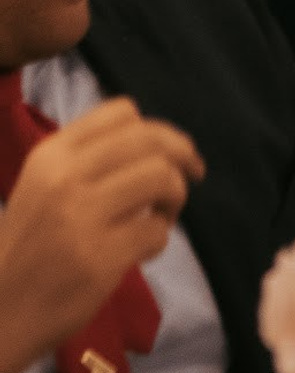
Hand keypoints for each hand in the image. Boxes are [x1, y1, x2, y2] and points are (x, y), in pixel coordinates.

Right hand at [0, 100, 203, 372]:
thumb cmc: (25, 249)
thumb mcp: (40, 187)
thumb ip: (85, 161)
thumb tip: (153, 144)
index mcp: (50, 155)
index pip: (121, 113)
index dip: (159, 131)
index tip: (173, 151)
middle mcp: (65, 178)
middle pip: (151, 141)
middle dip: (183, 156)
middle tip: (192, 174)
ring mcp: (82, 218)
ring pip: (161, 178)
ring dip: (175, 197)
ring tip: (162, 217)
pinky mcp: (99, 259)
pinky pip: (156, 231)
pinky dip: (160, 238)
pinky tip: (143, 250)